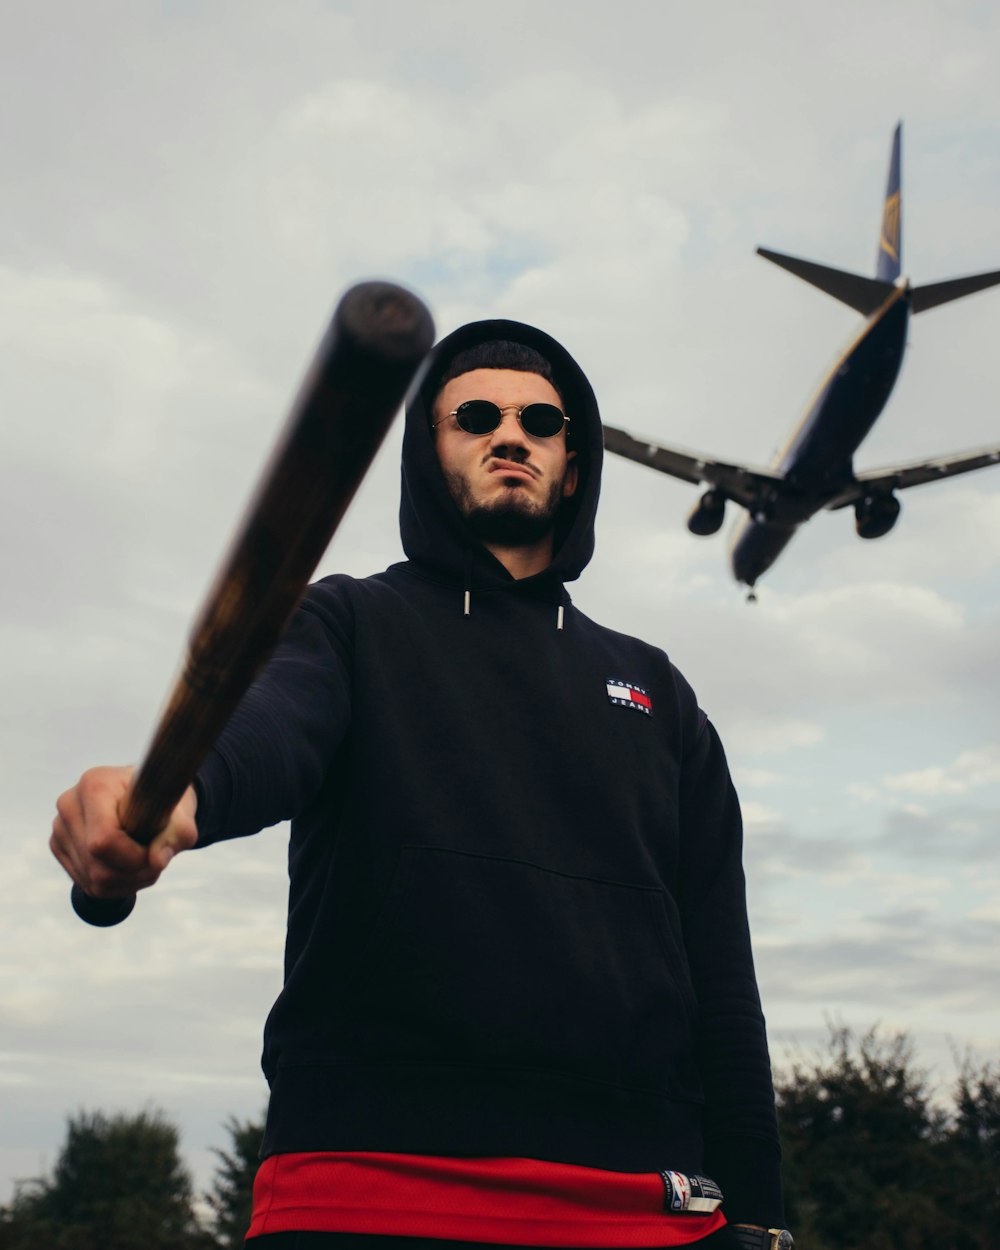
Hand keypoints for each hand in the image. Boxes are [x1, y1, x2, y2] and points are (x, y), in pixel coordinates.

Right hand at [51, 765, 197, 897]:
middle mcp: (70, 804)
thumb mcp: (182, 812)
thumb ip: (177, 834)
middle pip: (98, 866)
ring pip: (94, 879)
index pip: (104, 840)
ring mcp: (60, 827)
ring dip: (129, 880)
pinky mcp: (60, 847)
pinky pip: (88, 883)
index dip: (134, 857)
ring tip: (146, 860)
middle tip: (156, 858)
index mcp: (96, 784)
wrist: (147, 795)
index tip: (156, 851)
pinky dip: (116, 884)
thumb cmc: (164, 801)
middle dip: (135, 872)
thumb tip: (156, 861)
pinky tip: (130, 865)